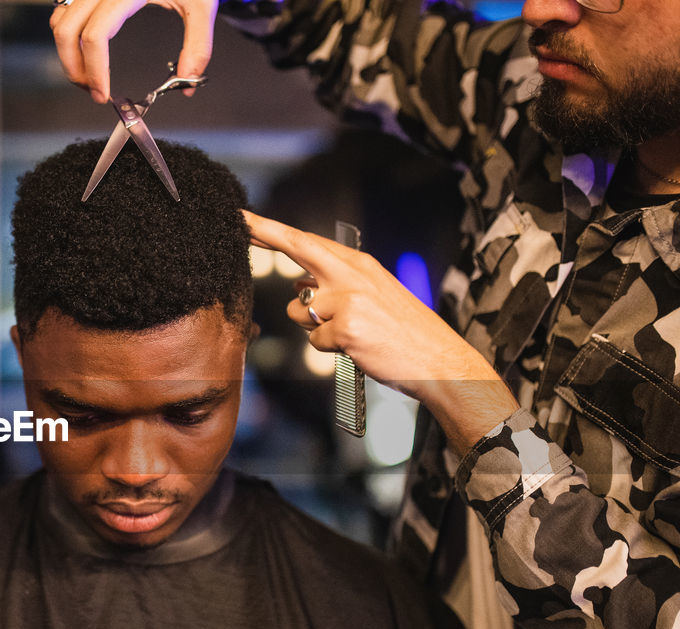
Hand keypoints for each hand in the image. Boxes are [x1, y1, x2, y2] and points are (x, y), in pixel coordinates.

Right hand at [51, 0, 218, 102]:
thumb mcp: (202, 5)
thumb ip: (197, 47)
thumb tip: (187, 82)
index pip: (96, 36)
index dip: (95, 71)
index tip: (103, 94)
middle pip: (68, 31)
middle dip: (75, 68)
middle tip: (93, 90)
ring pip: (60, 21)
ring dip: (67, 53)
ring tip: (88, 74)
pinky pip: (63, 9)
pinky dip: (67, 33)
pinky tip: (85, 50)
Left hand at [244, 210, 518, 452]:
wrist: (440, 360)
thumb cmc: (404, 333)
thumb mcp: (372, 297)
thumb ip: (336, 287)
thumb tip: (300, 286)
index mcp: (359, 265)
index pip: (308, 241)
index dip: (272, 230)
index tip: (243, 218)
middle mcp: (353, 274)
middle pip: (299, 249)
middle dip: (266, 233)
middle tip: (239, 222)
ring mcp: (349, 299)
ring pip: (301, 312)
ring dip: (315, 328)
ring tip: (352, 335)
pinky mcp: (348, 327)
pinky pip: (315, 341)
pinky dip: (330, 349)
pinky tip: (357, 348)